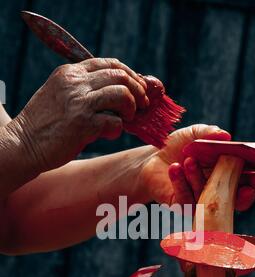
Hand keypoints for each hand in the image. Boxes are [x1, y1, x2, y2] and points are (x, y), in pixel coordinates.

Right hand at [8, 58, 148, 171]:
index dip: (130, 75)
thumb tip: (121, 92)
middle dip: (138, 90)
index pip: (109, 64)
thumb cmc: (44, 125)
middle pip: (120, 75)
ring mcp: (79, 103)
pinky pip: (115, 122)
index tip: (138, 88)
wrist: (23, 145)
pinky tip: (111, 133)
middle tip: (142, 105)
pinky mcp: (83, 125)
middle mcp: (75, 83)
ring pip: (122, 93)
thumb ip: (84, 89)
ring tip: (128, 119)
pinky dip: (118, 129)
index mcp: (69, 73)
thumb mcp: (60, 95)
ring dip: (132, 107)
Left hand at [140, 124, 254, 210]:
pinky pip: (186, 199)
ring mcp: (202, 201)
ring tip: (188, 160)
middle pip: (239, 200)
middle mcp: (219, 190)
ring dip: (199, 177)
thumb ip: (210, 132)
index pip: (251, 182)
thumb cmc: (178, 146)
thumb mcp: (195, 134)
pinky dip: (181, 182)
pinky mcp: (184, 206)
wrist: (151, 158)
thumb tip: (226, 136)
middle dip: (243, 194)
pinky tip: (175, 168)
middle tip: (243, 187)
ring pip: (210, 197)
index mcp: (229, 172)